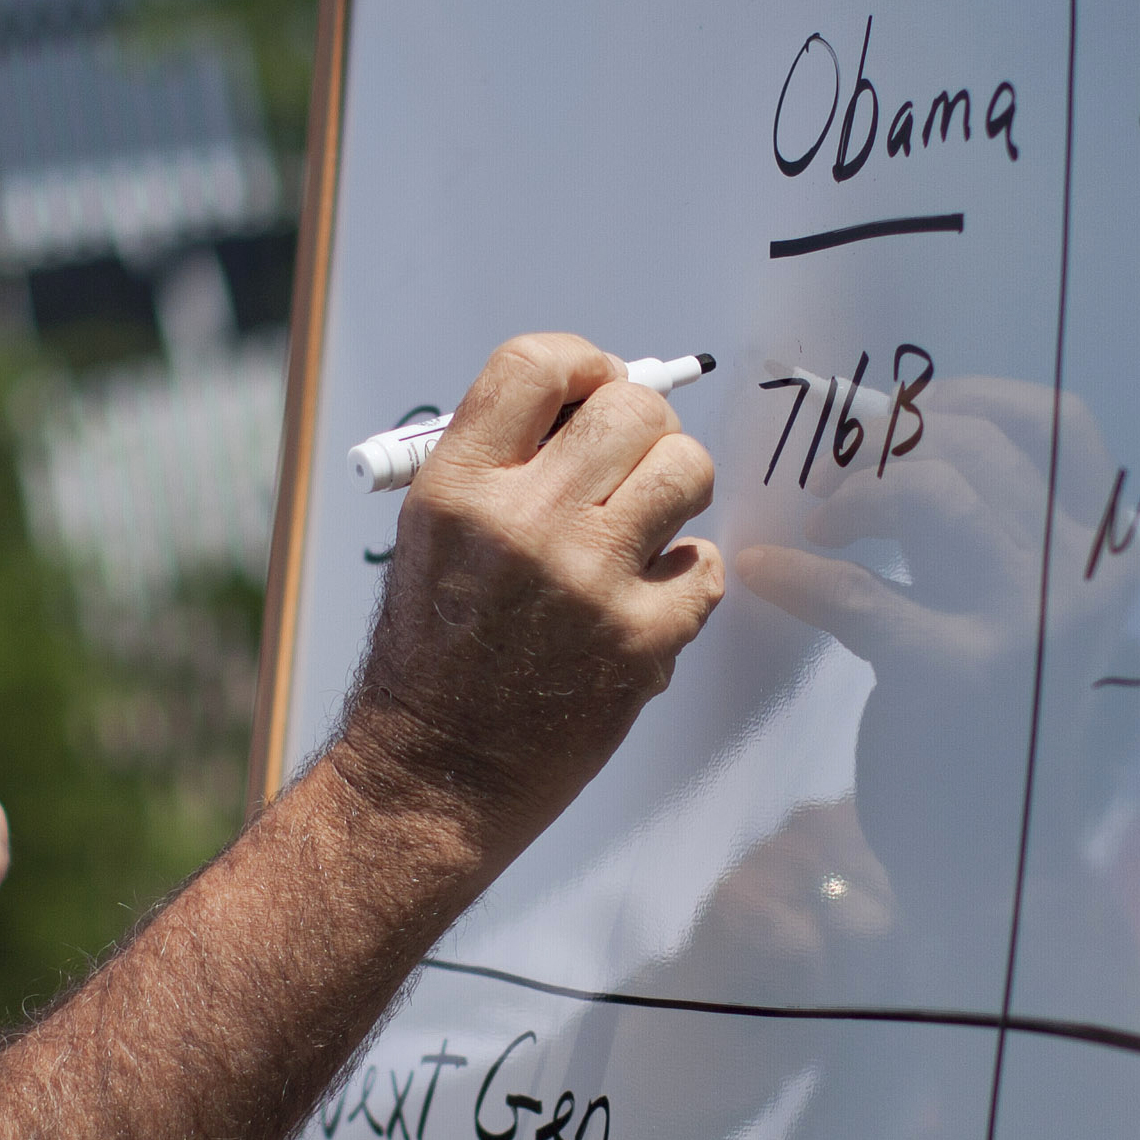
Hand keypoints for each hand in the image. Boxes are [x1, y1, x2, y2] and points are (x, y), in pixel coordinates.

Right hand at [330, 333, 726, 859]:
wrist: (437, 776)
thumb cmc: (436, 654)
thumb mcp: (433, 537)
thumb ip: (505, 463)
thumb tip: (596, 400)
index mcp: (458, 489)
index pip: (537, 365)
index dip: (582, 363)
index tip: (594, 387)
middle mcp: (523, 524)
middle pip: (632, 408)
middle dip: (642, 426)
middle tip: (627, 464)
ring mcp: (589, 582)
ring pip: (687, 469)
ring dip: (675, 487)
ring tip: (644, 523)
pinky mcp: (642, 640)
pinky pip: (706, 563)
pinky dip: (686, 573)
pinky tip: (646, 593)